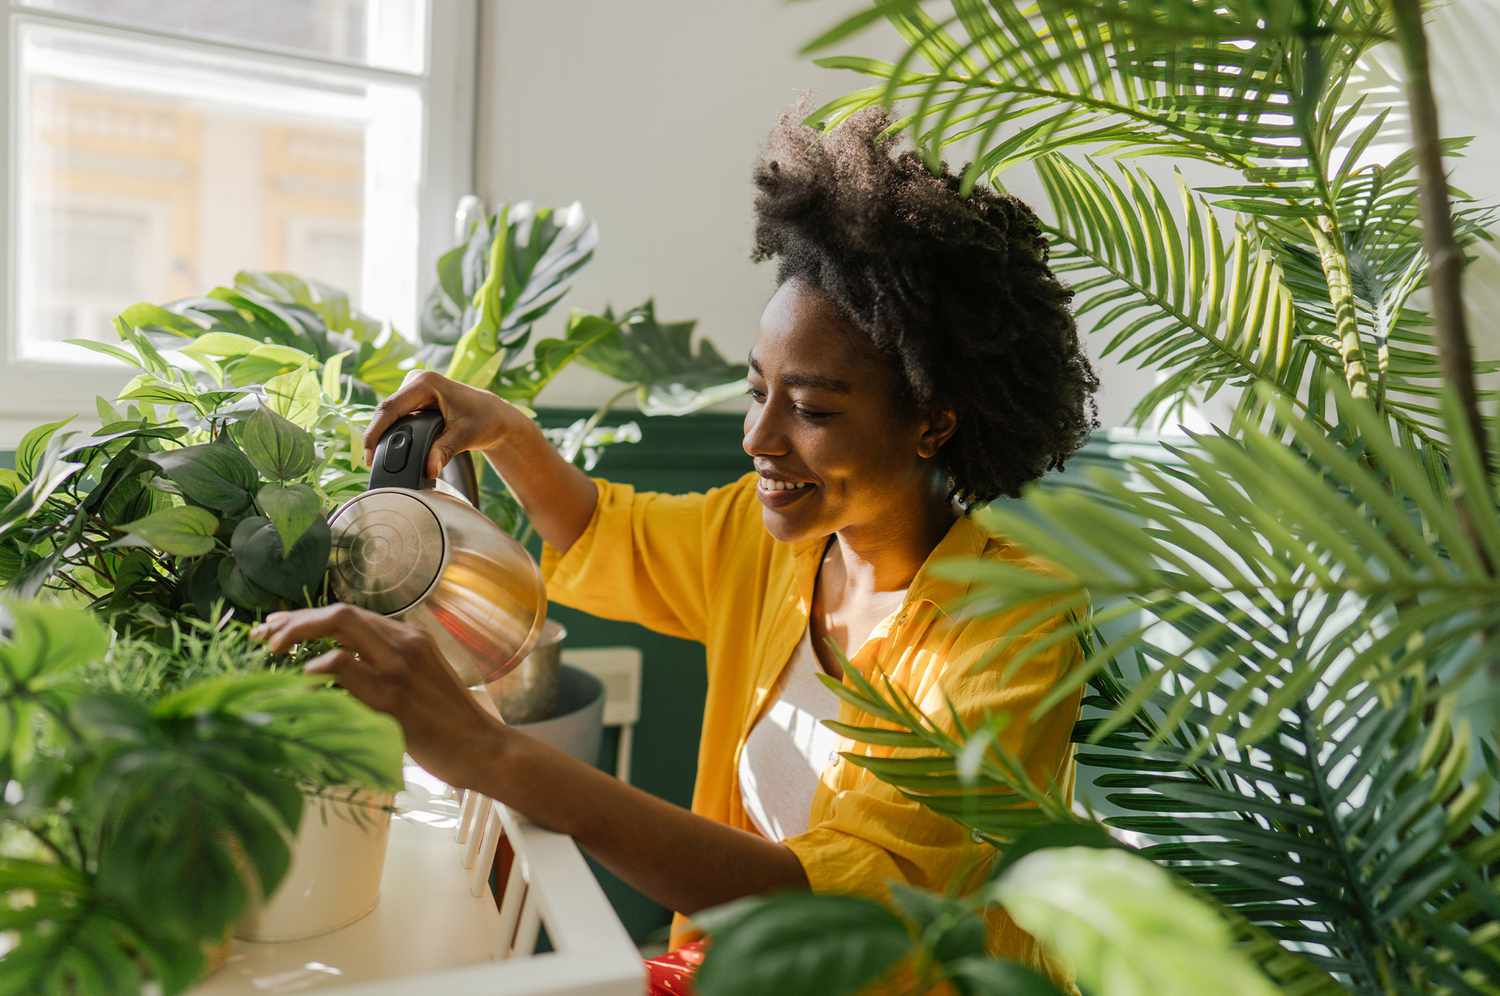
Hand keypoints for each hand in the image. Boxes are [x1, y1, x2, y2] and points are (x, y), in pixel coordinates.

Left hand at [250, 604, 504, 790]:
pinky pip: (344, 668)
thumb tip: (333, 672)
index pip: (349, 615)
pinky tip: (301, 682)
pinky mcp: (393, 698)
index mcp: (409, 638)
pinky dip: (316, 670)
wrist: (482, 748)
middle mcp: (405, 643)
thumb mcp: (418, 682)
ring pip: (340, 628)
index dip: (306, 619)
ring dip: (297, 636)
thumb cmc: (448, 723)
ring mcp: (399, 668)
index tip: (276, 629)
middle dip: (294, 621)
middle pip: (339, 613)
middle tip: (263, 638)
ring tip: (272, 655)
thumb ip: (383, 669)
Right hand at [365, 370, 528, 476]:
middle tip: (372, 464)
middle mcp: (415, 381)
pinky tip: (388, 452)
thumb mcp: (465, 436)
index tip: (369, 455)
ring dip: (383, 437)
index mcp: (425, 382)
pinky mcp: (413, 401)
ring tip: (377, 462)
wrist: (495, 416)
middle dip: (376, 437)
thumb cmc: (485, 420)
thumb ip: (444, 451)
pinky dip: (392, 435)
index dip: (375, 432)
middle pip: (386, 412)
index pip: (390, 408)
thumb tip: (428, 470)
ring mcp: (412, 391)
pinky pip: (396, 418)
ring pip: (388, 416)